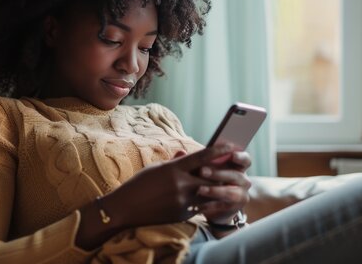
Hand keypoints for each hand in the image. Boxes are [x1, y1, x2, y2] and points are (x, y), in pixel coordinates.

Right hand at [102, 143, 236, 228]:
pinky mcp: (182, 214)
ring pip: (209, 193)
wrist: (125, 208)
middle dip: (224, 172)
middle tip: (236, 167)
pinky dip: (209, 202)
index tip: (231, 146)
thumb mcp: (157, 168)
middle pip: (211, 176)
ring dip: (220, 188)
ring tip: (230, 183)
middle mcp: (181, 184)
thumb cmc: (139, 184)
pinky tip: (215, 199)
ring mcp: (182, 201)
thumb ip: (175, 162)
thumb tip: (187, 153)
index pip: (202, 157)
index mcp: (174, 169)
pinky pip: (202, 207)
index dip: (219, 151)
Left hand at [196, 144, 251, 224]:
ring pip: (230, 192)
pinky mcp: (233, 208)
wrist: (213, 202)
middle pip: (236, 175)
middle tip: (202, 171)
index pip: (244, 159)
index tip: (232, 155)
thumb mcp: (205, 166)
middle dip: (219, 173)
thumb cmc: (209, 178)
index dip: (240, 156)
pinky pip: (223, 206)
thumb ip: (196, 159)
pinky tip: (198, 205)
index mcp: (238, 165)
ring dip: (215, 190)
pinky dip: (210, 205)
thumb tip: (180, 153)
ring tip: (200, 190)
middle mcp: (243, 179)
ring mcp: (240, 194)